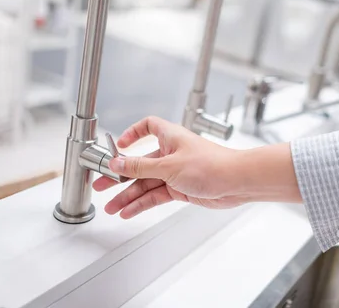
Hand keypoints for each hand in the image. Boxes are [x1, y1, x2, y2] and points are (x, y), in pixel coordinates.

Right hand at [93, 116, 300, 218]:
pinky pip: (156, 195)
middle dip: (121, 175)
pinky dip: (143, 203)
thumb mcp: (169, 166)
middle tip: (102, 185)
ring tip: (111, 207)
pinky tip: (129, 211)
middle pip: (140, 162)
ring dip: (129, 195)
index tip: (118, 145)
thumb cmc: (211, 165)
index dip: (133, 133)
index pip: (148, 127)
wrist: (237, 182)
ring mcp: (176, 172)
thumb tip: (118, 162)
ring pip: (147, 183)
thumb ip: (141, 166)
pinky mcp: (181, 189)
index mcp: (170, 137)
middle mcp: (172, 153)